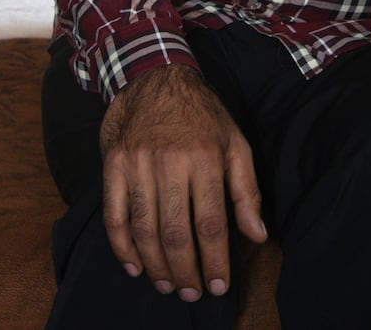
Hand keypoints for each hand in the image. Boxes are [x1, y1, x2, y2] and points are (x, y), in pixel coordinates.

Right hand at [98, 64, 266, 301]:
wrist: (154, 77)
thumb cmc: (202, 115)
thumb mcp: (235, 142)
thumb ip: (246, 190)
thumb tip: (257, 234)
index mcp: (205, 158)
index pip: (212, 223)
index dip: (215, 260)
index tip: (219, 286)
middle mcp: (170, 163)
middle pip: (176, 232)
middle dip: (186, 271)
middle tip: (193, 294)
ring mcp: (138, 165)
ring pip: (145, 229)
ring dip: (156, 265)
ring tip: (168, 286)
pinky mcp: (113, 166)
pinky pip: (115, 215)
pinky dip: (122, 247)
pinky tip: (135, 267)